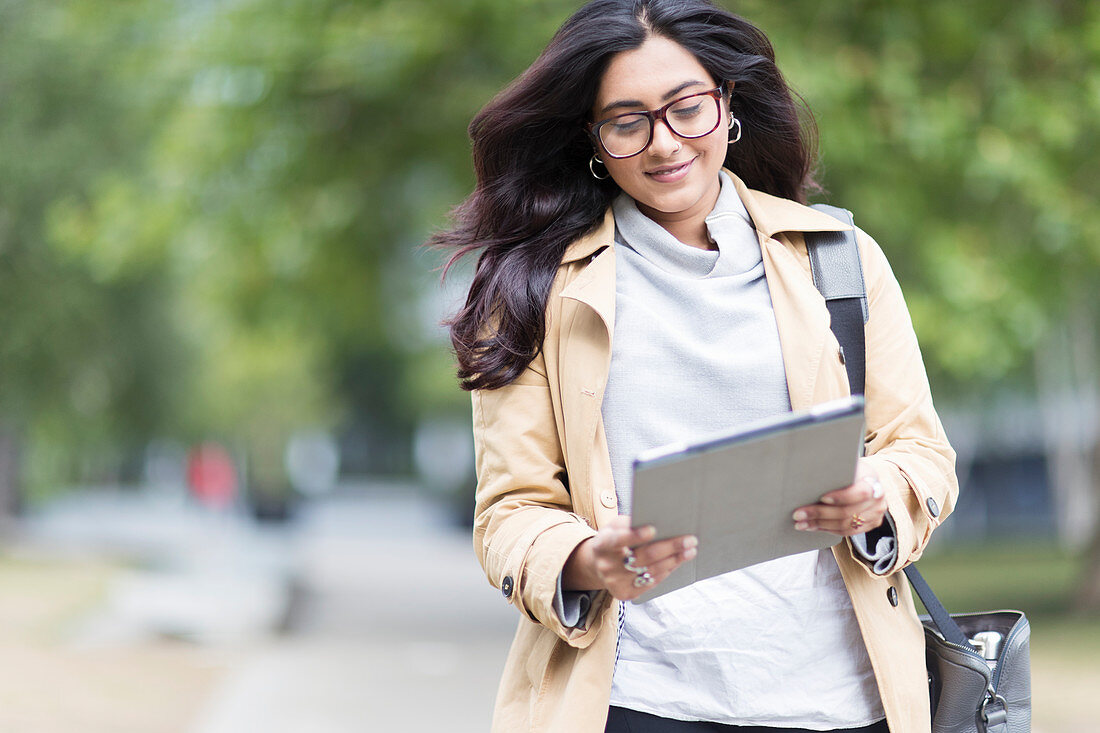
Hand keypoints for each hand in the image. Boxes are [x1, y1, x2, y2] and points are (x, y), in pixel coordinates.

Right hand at [562, 516, 697, 600]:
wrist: (598, 565)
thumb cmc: (612, 539)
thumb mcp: (614, 527)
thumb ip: (629, 523)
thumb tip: (657, 519)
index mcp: (602, 545)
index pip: (619, 539)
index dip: (635, 536)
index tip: (653, 529)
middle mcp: (607, 566)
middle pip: (643, 557)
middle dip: (669, 547)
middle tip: (690, 540)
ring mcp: (616, 582)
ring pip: (651, 571)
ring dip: (674, 560)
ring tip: (690, 550)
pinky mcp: (626, 594)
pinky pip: (651, 582)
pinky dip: (666, 571)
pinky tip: (677, 562)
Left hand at [791, 464, 885, 536]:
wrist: (865, 478)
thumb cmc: (849, 470)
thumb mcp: (845, 464)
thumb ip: (834, 469)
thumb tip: (807, 470)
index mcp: (871, 479)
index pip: (859, 492)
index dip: (840, 497)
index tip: (821, 498)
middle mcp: (877, 498)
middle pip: (847, 512)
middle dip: (819, 514)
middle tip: (798, 514)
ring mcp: (875, 513)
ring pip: (845, 525)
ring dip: (819, 524)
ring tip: (801, 522)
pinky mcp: (870, 524)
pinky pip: (847, 532)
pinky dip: (828, 529)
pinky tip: (813, 526)